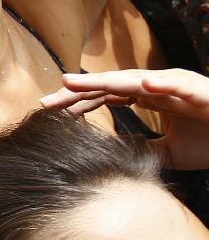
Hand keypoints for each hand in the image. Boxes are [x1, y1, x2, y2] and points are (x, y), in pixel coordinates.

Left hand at [43, 68, 208, 170]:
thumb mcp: (169, 152)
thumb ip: (142, 149)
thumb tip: (113, 159)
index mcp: (150, 96)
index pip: (105, 95)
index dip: (77, 102)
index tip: (46, 111)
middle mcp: (159, 86)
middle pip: (111, 85)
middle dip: (78, 91)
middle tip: (46, 100)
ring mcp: (178, 85)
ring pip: (135, 80)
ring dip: (104, 81)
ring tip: (75, 83)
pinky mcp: (199, 91)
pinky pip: (177, 85)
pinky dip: (160, 83)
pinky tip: (140, 85)